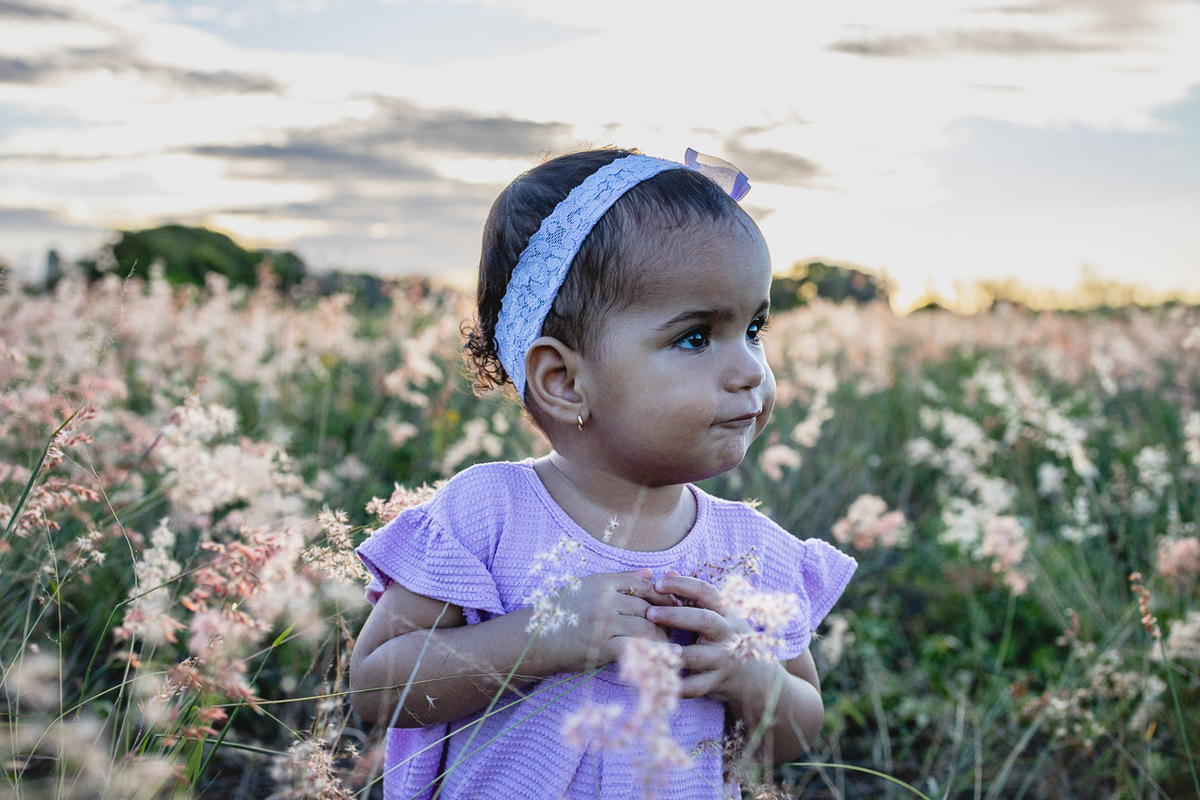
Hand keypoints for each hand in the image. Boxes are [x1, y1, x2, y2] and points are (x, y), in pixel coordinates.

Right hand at [536, 568, 678, 672]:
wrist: (533, 639)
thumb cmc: (561, 613)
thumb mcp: (587, 588)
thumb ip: (620, 581)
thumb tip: (650, 573)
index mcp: (601, 582)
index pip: (643, 585)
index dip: (663, 595)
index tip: (674, 605)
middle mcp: (604, 600)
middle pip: (648, 606)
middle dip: (667, 619)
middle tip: (679, 629)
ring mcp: (602, 624)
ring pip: (646, 627)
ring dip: (662, 638)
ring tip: (672, 646)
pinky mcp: (600, 647)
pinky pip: (634, 649)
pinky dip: (650, 655)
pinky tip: (661, 661)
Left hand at [644, 570, 776, 702]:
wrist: (756, 676)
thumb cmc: (727, 636)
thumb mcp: (718, 613)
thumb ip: (693, 595)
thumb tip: (670, 573)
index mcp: (725, 612)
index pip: (706, 592)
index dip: (682, 585)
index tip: (658, 584)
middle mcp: (726, 634)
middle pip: (703, 620)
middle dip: (675, 615)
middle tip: (649, 613)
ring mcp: (723, 659)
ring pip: (698, 656)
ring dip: (674, 653)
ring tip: (650, 650)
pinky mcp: (717, 682)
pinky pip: (696, 686)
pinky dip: (677, 686)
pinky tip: (658, 680)